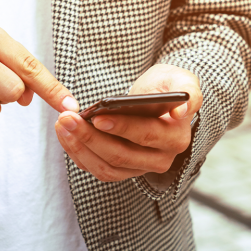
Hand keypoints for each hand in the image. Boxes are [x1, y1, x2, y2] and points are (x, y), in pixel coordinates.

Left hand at [53, 64, 202, 181]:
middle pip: (121, 155)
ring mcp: (139, 169)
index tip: (97, 117)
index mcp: (176, 139)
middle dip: (90, 138)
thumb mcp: (181, 80)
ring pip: (106, 167)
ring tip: (62, 124)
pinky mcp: (122, 170)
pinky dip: (78, 153)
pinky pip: (97, 168)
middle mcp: (160, 160)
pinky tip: (65, 133)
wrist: (157, 100)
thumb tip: (182, 110)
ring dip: (79, 147)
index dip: (121, 128)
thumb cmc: (167, 87)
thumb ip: (188, 91)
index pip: (146, 136)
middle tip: (67, 119)